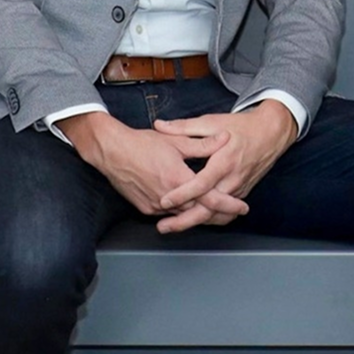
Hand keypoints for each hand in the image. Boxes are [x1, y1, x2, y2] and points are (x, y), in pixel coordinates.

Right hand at [60, 111, 247, 226]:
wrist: (111, 151)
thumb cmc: (142, 143)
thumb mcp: (176, 141)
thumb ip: (203, 144)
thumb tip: (224, 138)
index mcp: (178, 179)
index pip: (209, 198)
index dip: (228, 204)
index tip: (242, 207)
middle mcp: (166, 196)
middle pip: (199, 212)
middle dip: (218, 214)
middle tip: (235, 213)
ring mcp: (155, 205)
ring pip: (184, 215)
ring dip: (201, 214)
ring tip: (219, 212)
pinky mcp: (145, 208)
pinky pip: (169, 214)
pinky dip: (183, 212)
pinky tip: (192, 208)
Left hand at [152, 99, 298, 233]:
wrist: (272, 132)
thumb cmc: (243, 126)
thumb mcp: (213, 122)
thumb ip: (184, 127)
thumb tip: (160, 125)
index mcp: (224, 161)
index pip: (202, 184)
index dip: (182, 194)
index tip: (164, 200)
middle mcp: (233, 179)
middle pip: (209, 207)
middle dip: (185, 220)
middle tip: (163, 227)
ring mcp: (239, 188)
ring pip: (216, 213)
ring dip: (195, 222)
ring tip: (173, 227)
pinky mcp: (243, 192)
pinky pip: (225, 211)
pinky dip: (209, 217)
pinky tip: (194, 220)